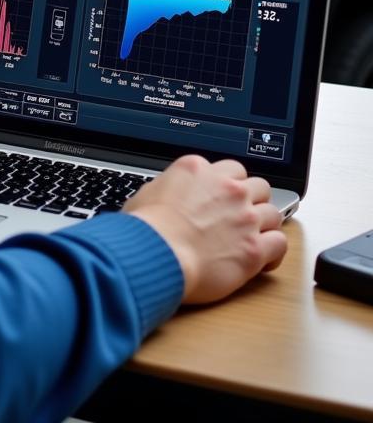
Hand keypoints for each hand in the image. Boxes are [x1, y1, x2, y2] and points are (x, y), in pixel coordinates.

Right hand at [124, 155, 287, 303]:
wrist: (157, 253)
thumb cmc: (147, 227)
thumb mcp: (149, 192)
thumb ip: (170, 187)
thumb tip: (171, 196)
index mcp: (199, 170)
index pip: (230, 169)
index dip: (227, 185)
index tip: (223, 197)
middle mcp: (227, 188)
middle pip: (258, 185)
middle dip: (252, 200)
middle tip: (241, 215)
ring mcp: (245, 217)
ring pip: (273, 212)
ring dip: (264, 224)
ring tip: (252, 237)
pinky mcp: (254, 248)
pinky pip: (280, 243)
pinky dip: (273, 251)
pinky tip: (263, 258)